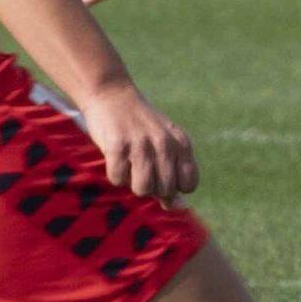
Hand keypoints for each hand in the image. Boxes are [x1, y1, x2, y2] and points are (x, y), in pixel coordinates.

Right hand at [80, 80, 198, 203]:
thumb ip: (173, 173)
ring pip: (143, 189)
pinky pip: (118, 179)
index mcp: (181, 143)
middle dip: (151, 186)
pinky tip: (115, 156)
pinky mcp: (117, 145)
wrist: (111, 95)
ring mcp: (141, 144)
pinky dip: (114, 173)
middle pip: (165, 190)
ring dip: (132, 182)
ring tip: (128, 164)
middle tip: (140, 166)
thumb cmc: (139, 126)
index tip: (161, 174)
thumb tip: (177, 206)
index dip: (174, 187)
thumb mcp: (164, 144)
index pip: (188, 185)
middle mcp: (165, 143)